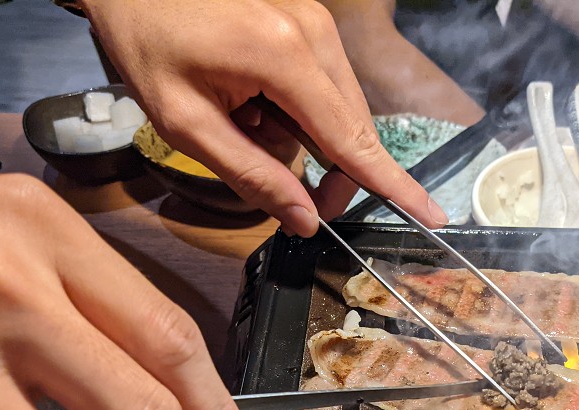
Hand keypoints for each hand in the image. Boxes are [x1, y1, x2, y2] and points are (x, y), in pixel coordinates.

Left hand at [80, 0, 447, 235]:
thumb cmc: (147, 42)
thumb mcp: (186, 124)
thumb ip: (251, 175)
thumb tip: (304, 219)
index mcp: (285, 58)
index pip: (353, 140)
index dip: (392, 186)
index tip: (431, 216)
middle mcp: (314, 34)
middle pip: (354, 129)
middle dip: (332, 174)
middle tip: (298, 202)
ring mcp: (314, 22)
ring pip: (341, 110)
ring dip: (308, 139)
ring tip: (246, 124)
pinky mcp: (307, 19)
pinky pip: (324, 86)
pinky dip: (298, 111)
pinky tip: (254, 102)